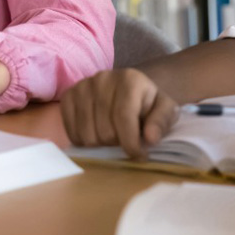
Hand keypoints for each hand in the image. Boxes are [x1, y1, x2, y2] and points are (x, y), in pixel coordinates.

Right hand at [60, 69, 179, 158]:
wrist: (129, 90)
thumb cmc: (148, 104)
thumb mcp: (165, 111)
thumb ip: (161, 122)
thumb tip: (150, 138)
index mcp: (130, 79)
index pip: (123, 117)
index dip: (130, 143)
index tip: (139, 156)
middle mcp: (102, 78)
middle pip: (104, 130)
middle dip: (117, 144)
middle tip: (125, 140)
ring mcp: (82, 86)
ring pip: (86, 134)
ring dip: (100, 145)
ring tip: (111, 136)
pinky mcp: (68, 96)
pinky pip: (71, 132)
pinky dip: (83, 141)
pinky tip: (96, 134)